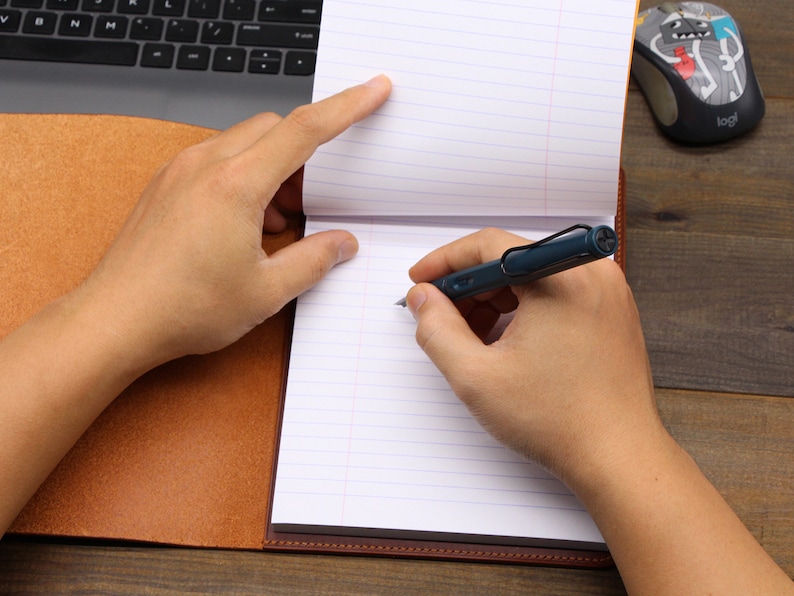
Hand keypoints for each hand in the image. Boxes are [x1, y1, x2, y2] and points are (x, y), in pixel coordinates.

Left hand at [78, 75, 391, 371]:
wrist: (115, 320)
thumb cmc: (181, 308)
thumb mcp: (265, 291)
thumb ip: (313, 260)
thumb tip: (341, 244)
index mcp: (235, 185)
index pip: (303, 130)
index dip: (346, 107)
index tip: (372, 91)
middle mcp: (204, 166)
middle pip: (273, 129)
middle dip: (305, 155)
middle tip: (314, 200)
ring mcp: (180, 172)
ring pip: (244, 144)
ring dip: (272, 170)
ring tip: (276, 222)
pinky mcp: (166, 185)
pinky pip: (216, 160)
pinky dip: (242, 178)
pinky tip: (244, 224)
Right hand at [404, 227, 660, 490]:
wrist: (617, 458)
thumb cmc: (561, 421)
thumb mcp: (477, 376)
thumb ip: (437, 330)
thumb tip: (424, 300)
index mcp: (562, 277)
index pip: (489, 246)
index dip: (446, 262)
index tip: (421, 280)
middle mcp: (591, 274)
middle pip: (511, 261)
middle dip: (469, 288)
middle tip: (440, 317)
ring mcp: (606, 293)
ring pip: (531, 279)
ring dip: (493, 302)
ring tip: (473, 342)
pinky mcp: (610, 313)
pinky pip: (555, 295)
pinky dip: (523, 312)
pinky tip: (504, 346)